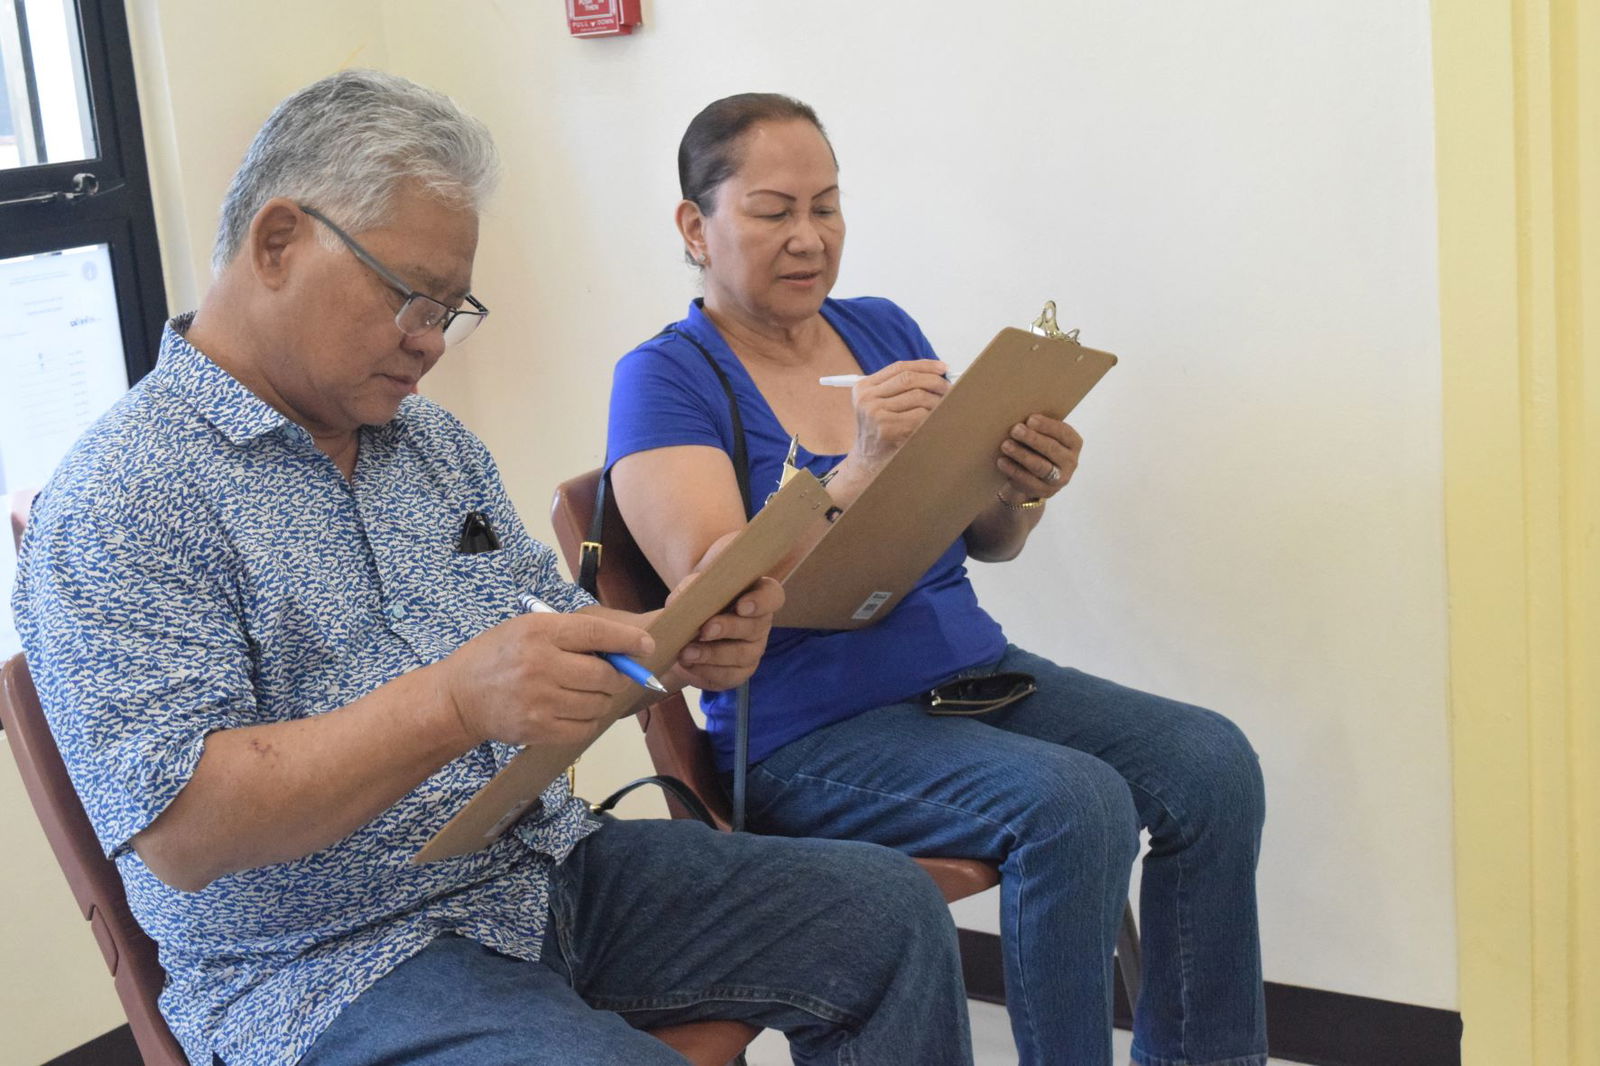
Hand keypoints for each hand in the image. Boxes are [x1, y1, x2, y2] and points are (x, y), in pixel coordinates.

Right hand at [437, 611, 654, 747]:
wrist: (459, 697)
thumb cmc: (498, 656)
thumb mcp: (528, 628)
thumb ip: (571, 634)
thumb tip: (621, 649)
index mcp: (539, 632)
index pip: (596, 634)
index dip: (628, 641)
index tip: (648, 646)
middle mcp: (540, 665)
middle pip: (605, 674)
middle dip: (617, 676)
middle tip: (612, 675)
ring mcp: (539, 701)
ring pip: (598, 704)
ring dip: (603, 699)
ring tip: (587, 692)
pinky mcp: (538, 729)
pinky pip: (584, 728)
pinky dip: (589, 720)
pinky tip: (575, 711)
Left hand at [665, 558, 784, 691]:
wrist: (685, 635)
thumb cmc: (698, 605)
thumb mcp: (692, 590)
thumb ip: (691, 589)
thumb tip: (686, 599)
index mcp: (755, 595)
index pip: (772, 596)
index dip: (761, 602)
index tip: (742, 606)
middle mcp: (760, 623)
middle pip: (755, 627)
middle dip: (729, 628)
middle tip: (705, 630)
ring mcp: (753, 650)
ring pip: (741, 655)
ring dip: (712, 654)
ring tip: (687, 652)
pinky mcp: (741, 673)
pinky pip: (729, 676)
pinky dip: (706, 671)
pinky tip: (689, 664)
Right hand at [846, 359, 950, 474]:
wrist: (869, 460)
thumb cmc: (881, 430)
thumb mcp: (881, 404)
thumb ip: (899, 387)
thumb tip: (937, 373)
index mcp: (864, 387)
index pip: (899, 367)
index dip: (924, 366)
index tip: (942, 368)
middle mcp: (866, 398)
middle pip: (909, 379)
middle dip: (934, 381)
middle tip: (948, 388)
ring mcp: (875, 414)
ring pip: (918, 396)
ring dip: (936, 400)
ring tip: (943, 406)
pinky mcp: (887, 429)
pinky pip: (920, 415)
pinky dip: (931, 416)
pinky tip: (933, 421)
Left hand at [997, 415, 1081, 504]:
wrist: (1032, 477)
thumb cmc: (1037, 448)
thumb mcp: (1043, 436)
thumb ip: (1038, 428)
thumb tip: (1020, 416)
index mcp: (1074, 443)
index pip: (1064, 433)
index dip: (1047, 426)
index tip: (1030, 419)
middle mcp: (1071, 462)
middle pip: (1052, 449)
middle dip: (1032, 439)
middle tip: (1015, 430)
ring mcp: (1059, 480)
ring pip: (1040, 466)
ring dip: (1022, 455)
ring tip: (1005, 445)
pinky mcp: (1045, 492)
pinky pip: (1028, 482)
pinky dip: (1014, 471)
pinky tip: (1002, 461)